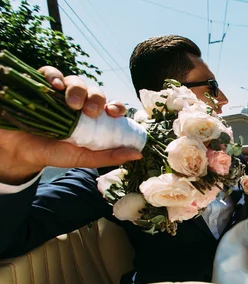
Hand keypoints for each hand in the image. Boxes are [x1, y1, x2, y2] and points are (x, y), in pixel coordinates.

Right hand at [0, 66, 141, 184]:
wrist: (22, 152)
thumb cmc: (55, 153)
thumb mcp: (83, 157)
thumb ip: (109, 156)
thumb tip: (138, 154)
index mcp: (94, 118)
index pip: (111, 106)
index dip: (116, 106)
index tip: (114, 113)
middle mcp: (80, 102)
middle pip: (95, 91)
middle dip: (96, 98)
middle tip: (91, 112)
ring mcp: (60, 93)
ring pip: (75, 81)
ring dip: (78, 89)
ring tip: (72, 104)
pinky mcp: (40, 85)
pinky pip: (50, 73)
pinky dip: (54, 75)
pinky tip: (55, 85)